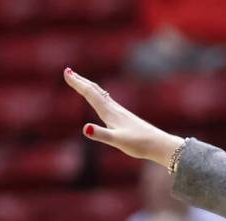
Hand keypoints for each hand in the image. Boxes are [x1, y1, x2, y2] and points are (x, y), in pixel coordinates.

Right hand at [62, 68, 184, 167]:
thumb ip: (101, 135)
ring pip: (101, 95)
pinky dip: (99, 96)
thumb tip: (85, 129)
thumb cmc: (139, 144)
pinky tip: (102, 99)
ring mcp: (120, 112)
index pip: (90, 94)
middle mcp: (114, 109)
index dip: (77, 83)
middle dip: (81, 81)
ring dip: (89, 87)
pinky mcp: (125, 118)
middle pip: (95, 91)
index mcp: (109, 112)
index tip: (67, 72)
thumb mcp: (117, 141)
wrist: (159, 144)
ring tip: (81, 82)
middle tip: (68, 71)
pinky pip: (108, 102)